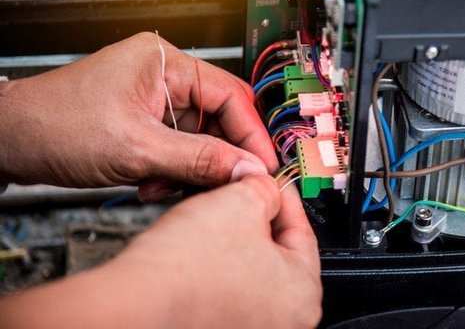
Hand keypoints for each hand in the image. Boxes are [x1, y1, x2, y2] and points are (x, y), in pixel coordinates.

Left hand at [0, 33, 277, 197]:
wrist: (10, 141)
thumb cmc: (56, 126)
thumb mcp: (136, 149)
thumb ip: (198, 160)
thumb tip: (246, 168)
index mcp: (165, 62)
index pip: (229, 96)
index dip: (250, 134)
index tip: (263, 166)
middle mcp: (164, 76)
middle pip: (218, 118)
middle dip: (218, 155)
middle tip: (225, 183)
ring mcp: (155, 99)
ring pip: (199, 138)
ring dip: (192, 168)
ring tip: (169, 186)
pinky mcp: (146, 121)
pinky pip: (179, 147)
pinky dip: (174, 171)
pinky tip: (154, 183)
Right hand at [0, 175, 322, 327]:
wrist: (132, 304)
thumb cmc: (186, 269)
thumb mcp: (240, 202)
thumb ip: (264, 188)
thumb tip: (265, 184)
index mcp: (302, 293)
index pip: (301, 229)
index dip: (280, 194)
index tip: (266, 180)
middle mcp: (283, 320)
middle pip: (275, 250)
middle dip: (255, 216)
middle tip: (239, 194)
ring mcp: (249, 328)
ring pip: (248, 267)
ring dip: (232, 238)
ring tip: (212, 218)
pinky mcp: (216, 328)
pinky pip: (225, 287)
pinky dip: (215, 264)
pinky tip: (196, 248)